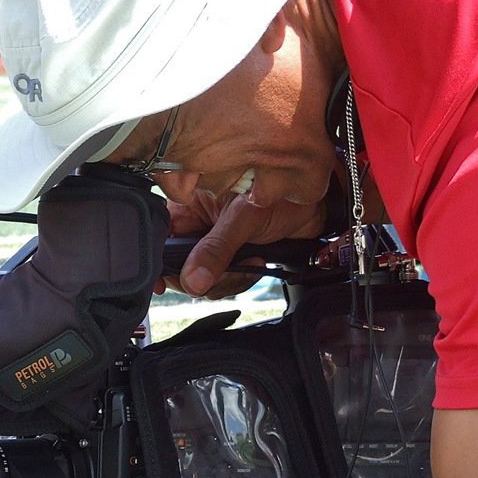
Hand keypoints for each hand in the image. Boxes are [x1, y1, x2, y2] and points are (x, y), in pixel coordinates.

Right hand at [158, 194, 324, 298]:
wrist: (315, 204)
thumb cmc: (280, 193)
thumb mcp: (242, 218)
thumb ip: (215, 249)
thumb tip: (192, 281)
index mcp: (188, 207)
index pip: (162, 242)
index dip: (162, 264)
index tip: (163, 284)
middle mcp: (197, 226)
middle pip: (181, 268)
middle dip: (206, 276)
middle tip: (229, 268)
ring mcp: (214, 244)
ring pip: (203, 280)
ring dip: (229, 278)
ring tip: (251, 259)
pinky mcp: (231, 257)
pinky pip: (224, 281)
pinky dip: (240, 278)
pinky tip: (256, 261)